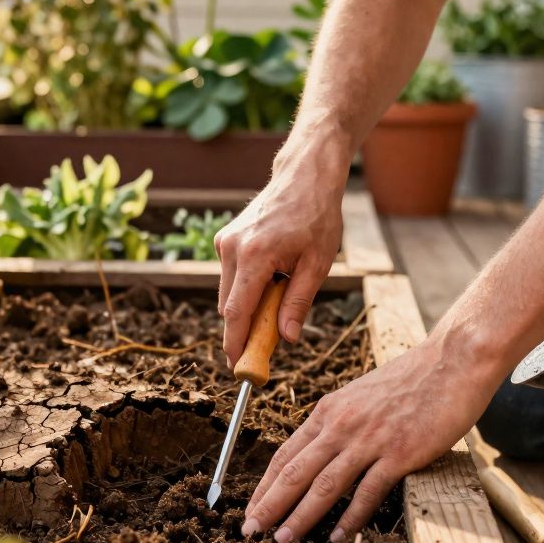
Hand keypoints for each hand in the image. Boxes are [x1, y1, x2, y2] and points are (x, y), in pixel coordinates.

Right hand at [215, 133, 347, 364]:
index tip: (238, 367)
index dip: (236, 343)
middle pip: (229, 306)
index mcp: (255, 255)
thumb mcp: (318, 263)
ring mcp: (225, 242)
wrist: (304, 175)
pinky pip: (231, 277)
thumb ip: (298, 302)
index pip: (237, 312)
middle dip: (243, 331)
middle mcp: (232, 248)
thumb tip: (286, 338)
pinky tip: (271, 281)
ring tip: (277, 306)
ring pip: (228, 293)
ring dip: (247, 309)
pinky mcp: (225, 239)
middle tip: (263, 351)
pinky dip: (246, 289)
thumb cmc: (317, 216)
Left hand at [241, 328, 502, 542]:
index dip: (265, 484)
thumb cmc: (411, 379)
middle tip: (250, 531)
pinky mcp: (399, 453)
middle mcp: (341, 425)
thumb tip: (320, 451)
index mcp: (329, 411)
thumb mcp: (360, 396)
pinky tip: (337, 537)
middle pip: (295, 472)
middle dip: (269, 505)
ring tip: (282, 540)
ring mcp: (369, 439)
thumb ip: (339, 422)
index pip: (286, 454)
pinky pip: (367, 492)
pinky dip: (350, 518)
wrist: (452, 361)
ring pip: (324, 485)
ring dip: (300, 516)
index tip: (251, 508)